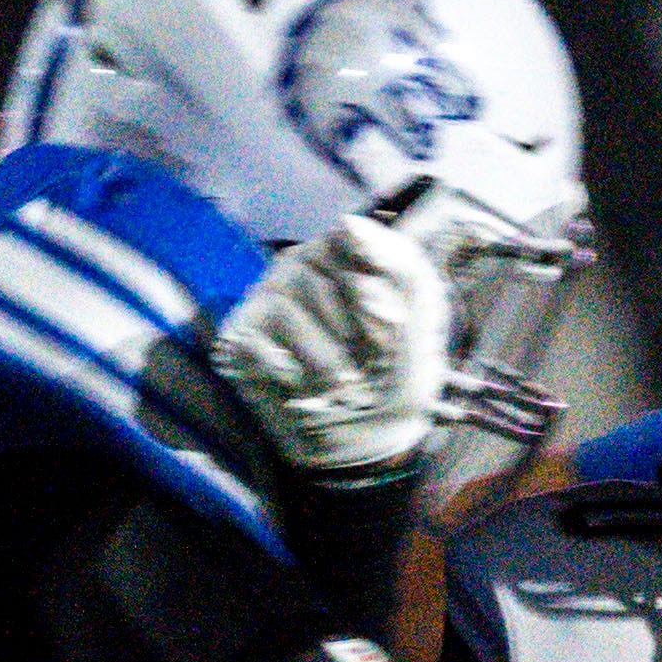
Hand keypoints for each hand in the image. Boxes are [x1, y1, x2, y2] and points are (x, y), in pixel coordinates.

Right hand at [211, 209, 456, 484]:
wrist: (367, 441)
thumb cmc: (397, 376)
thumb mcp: (421, 318)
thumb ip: (400, 261)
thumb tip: (349, 220)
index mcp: (343, 255)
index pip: (345, 235)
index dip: (369, 281)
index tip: (394, 326)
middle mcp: (298, 268)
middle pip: (314, 268)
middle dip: (353, 325)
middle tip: (371, 361)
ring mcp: (265, 299)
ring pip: (288, 305)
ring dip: (327, 358)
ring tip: (344, 384)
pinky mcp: (240, 336)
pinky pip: (261, 339)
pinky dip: (293, 373)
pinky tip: (305, 387)